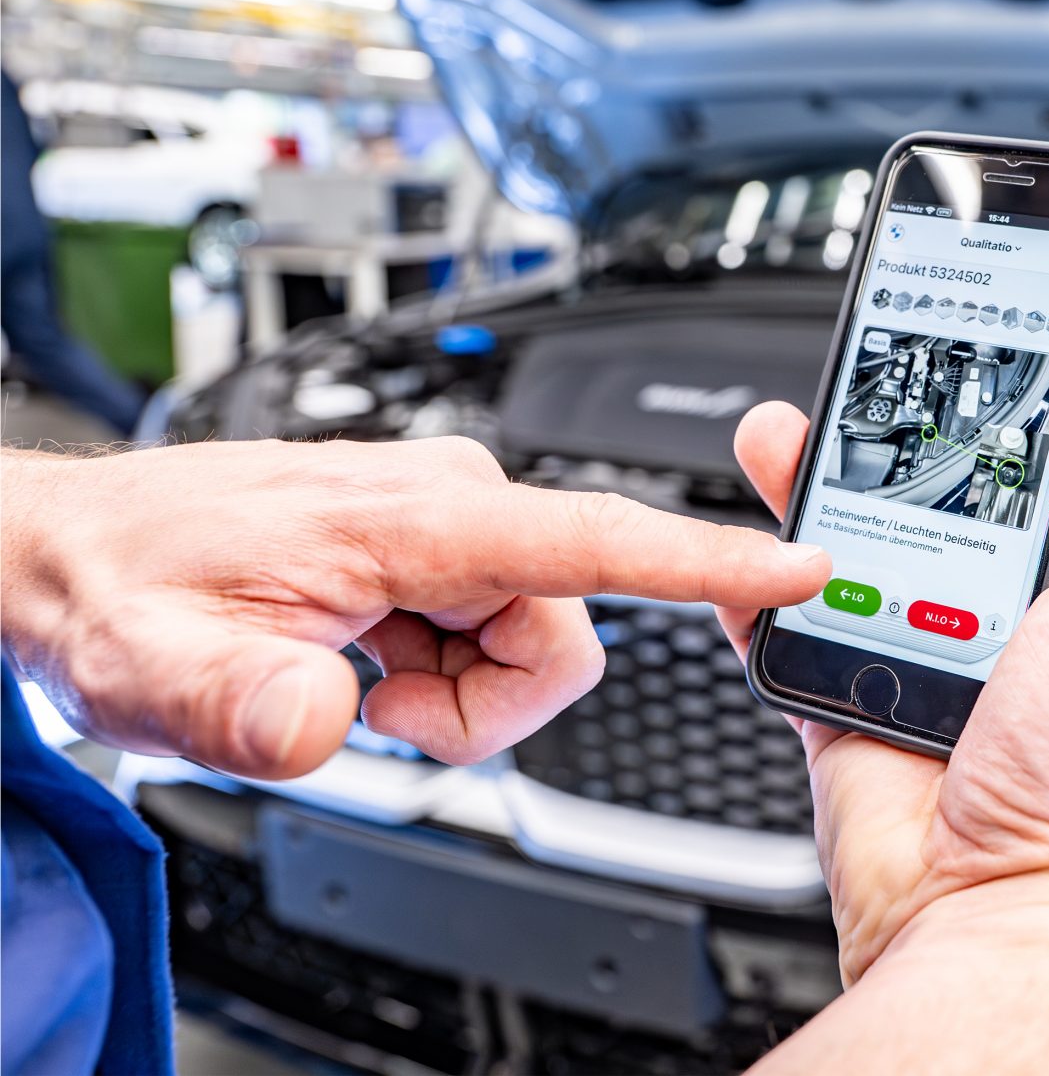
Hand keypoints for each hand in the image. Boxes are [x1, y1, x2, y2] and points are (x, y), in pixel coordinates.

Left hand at [2, 437, 828, 777]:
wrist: (81, 556)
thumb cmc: (125, 588)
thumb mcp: (158, 672)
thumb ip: (242, 704)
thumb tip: (328, 719)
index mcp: (412, 515)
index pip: (591, 536)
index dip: (707, 558)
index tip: (796, 566)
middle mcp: (451, 500)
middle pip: (567, 634)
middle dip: (487, 706)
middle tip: (381, 709)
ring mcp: (448, 522)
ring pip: (539, 642)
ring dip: (462, 696)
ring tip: (362, 681)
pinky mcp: (440, 545)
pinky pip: (501, 634)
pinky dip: (444, 676)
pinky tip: (369, 659)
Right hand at [720, 350, 1048, 1074]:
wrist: (995, 918)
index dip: (1016, 402)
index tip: (977, 339)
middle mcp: (1010, 623)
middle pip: (939, 496)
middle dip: (895, 433)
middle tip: (864, 378)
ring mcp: (925, 662)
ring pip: (856, 549)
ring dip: (814, 491)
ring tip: (787, 433)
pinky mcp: (849, 704)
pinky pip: (791, 628)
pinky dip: (758, 587)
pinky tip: (744, 540)